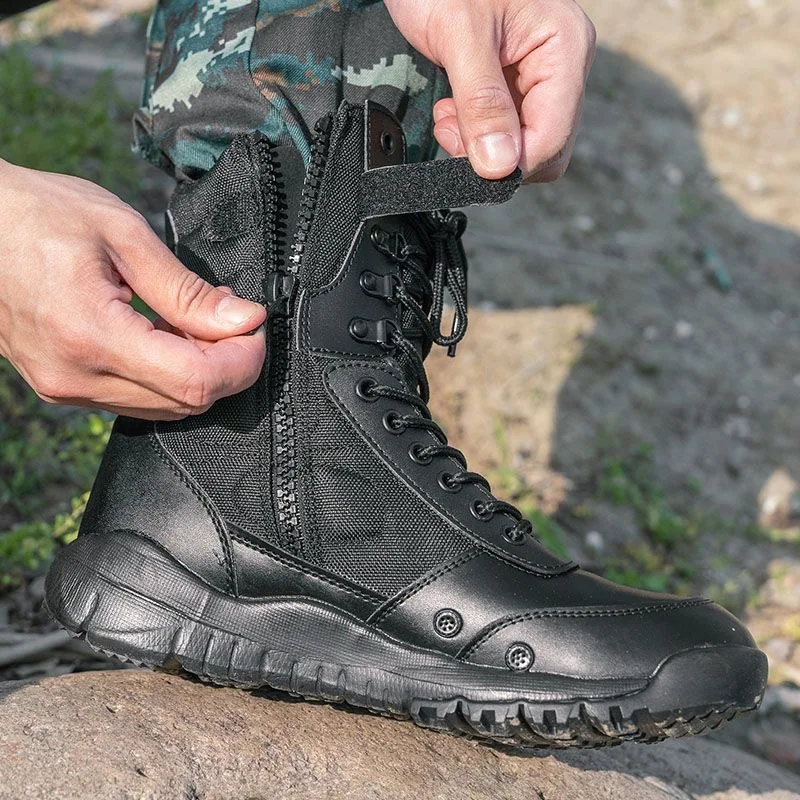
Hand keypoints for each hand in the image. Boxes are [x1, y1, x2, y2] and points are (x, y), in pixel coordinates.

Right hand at [0, 161, 265, 419]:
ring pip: (165, 408)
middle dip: (227, 365)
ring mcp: (66, 388)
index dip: (242, 361)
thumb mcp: (123, 236)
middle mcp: (76, 377)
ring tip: (198, 319)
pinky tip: (168, 334)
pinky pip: (136, 399)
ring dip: (199, 371)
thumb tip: (244, 320)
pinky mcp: (63, 387)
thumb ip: (187, 290)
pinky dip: (167, 374)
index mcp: (92, 336)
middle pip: (187, 402)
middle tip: (233, 317)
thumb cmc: (38, 214)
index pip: (196, 381)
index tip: (255, 326)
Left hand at [385, 0, 595, 181]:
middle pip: (545, 149)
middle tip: (452, 131)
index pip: (552, 137)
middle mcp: (561, 66)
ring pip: (522, 146)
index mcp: (565, 46)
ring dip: (480, 146)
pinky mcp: (515, 86)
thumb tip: (500, 165)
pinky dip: (474, 134)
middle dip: (496, 156)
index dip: (512, 162)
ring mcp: (540, 77)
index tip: (468, 162)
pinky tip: (452, 110)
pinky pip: (504, 133)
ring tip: (449, 114)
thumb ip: (482, 103)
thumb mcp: (459, 37)